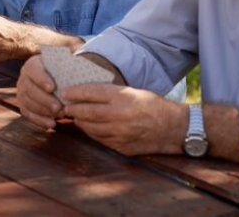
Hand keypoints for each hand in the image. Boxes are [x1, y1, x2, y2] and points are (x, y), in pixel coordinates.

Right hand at [17, 55, 63, 128]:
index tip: (52, 88)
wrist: (54, 80)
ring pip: (28, 103)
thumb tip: (74, 58)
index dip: (41, 79)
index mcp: (32, 65)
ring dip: (43, 111)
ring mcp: (21, 92)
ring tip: (59, 115)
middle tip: (58, 107)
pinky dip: (39, 120)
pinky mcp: (23, 105)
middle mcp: (23, 78)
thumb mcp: (62, 64)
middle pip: (29, 89)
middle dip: (44, 99)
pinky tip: (52, 124)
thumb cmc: (60, 71)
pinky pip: (28, 114)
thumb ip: (66, 64)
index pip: (33, 70)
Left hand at [62, 83, 184, 155]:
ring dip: (79, 121)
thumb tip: (87, 92)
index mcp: (123, 98)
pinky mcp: (120, 147)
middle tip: (65, 105)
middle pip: (86, 112)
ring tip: (74, 116)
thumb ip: (111, 93)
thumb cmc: (153, 106)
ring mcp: (119, 133)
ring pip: (89, 128)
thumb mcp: (133, 91)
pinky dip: (91, 132)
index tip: (65, 92)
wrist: (173, 128)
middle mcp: (119, 116)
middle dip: (72, 108)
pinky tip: (88, 127)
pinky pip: (98, 139)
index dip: (75, 92)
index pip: (92, 93)